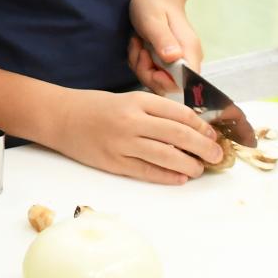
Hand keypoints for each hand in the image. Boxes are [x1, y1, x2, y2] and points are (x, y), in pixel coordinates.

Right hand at [47, 88, 223, 184]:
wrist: (61, 117)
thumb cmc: (96, 107)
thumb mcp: (127, 99)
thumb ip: (154, 111)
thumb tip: (189, 129)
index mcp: (137, 101)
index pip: (179, 114)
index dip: (201, 127)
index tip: (213, 135)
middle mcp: (132, 120)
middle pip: (178, 135)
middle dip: (203, 147)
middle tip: (216, 155)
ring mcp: (122, 143)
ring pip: (166, 156)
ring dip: (189, 165)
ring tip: (199, 169)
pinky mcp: (113, 162)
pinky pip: (147, 171)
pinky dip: (167, 176)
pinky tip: (180, 178)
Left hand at [128, 0, 203, 95]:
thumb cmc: (154, 4)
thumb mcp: (153, 19)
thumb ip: (162, 39)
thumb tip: (173, 58)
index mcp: (189, 51)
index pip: (186, 83)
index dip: (165, 82)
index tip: (150, 67)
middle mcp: (186, 60)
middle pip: (168, 85)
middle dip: (147, 72)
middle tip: (139, 50)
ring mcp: (175, 62)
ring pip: (155, 79)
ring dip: (140, 64)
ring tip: (137, 43)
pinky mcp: (164, 61)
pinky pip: (149, 71)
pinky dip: (138, 61)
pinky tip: (137, 44)